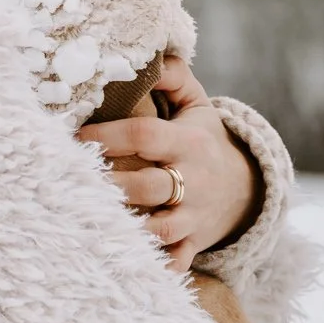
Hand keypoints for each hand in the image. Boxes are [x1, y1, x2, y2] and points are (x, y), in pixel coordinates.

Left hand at [76, 57, 260, 271]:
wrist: (247, 188)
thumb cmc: (204, 140)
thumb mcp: (198, 105)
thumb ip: (175, 77)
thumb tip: (152, 55)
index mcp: (188, 143)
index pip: (144, 136)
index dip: (109, 136)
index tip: (76, 135)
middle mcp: (192, 181)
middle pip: (149, 186)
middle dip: (114, 186)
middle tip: (76, 180)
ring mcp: (193, 217)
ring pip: (160, 229)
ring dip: (128, 228)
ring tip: (93, 221)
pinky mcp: (192, 242)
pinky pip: (176, 261)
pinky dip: (156, 267)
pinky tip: (127, 264)